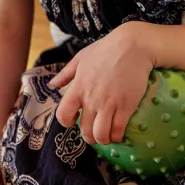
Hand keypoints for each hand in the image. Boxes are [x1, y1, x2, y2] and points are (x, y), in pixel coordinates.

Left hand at [49, 25, 152, 145]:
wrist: (133, 46)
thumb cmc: (106, 49)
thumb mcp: (81, 58)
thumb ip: (65, 74)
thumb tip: (52, 85)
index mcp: (78, 87)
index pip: (63, 114)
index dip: (67, 122)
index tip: (74, 120)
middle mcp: (91, 99)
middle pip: (85, 130)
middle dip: (88, 137)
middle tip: (94, 134)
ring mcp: (108, 104)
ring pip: (101, 135)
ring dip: (103, 139)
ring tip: (106, 136)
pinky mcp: (126, 107)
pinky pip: (118, 131)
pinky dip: (117, 136)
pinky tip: (118, 133)